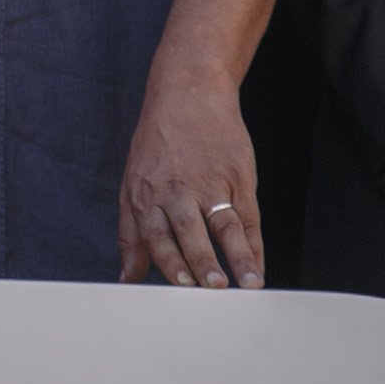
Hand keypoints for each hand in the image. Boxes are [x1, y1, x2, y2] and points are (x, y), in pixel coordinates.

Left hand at [119, 65, 262, 289]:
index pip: (153, 233)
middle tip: (210, 289)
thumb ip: (130, 233)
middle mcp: (176, 190)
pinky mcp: (239, 179)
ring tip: (245, 284)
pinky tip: (258, 267)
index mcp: (146, 193)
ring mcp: (210, 184)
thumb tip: (127, 277)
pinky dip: (254, 245)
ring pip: (223, 225)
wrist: (188, 94)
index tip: (176, 288)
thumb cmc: (157, 145)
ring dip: (235, 256)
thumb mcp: (133, 183)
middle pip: (187, 231)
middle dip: (198, 261)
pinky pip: (249, 218)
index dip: (166, 261)